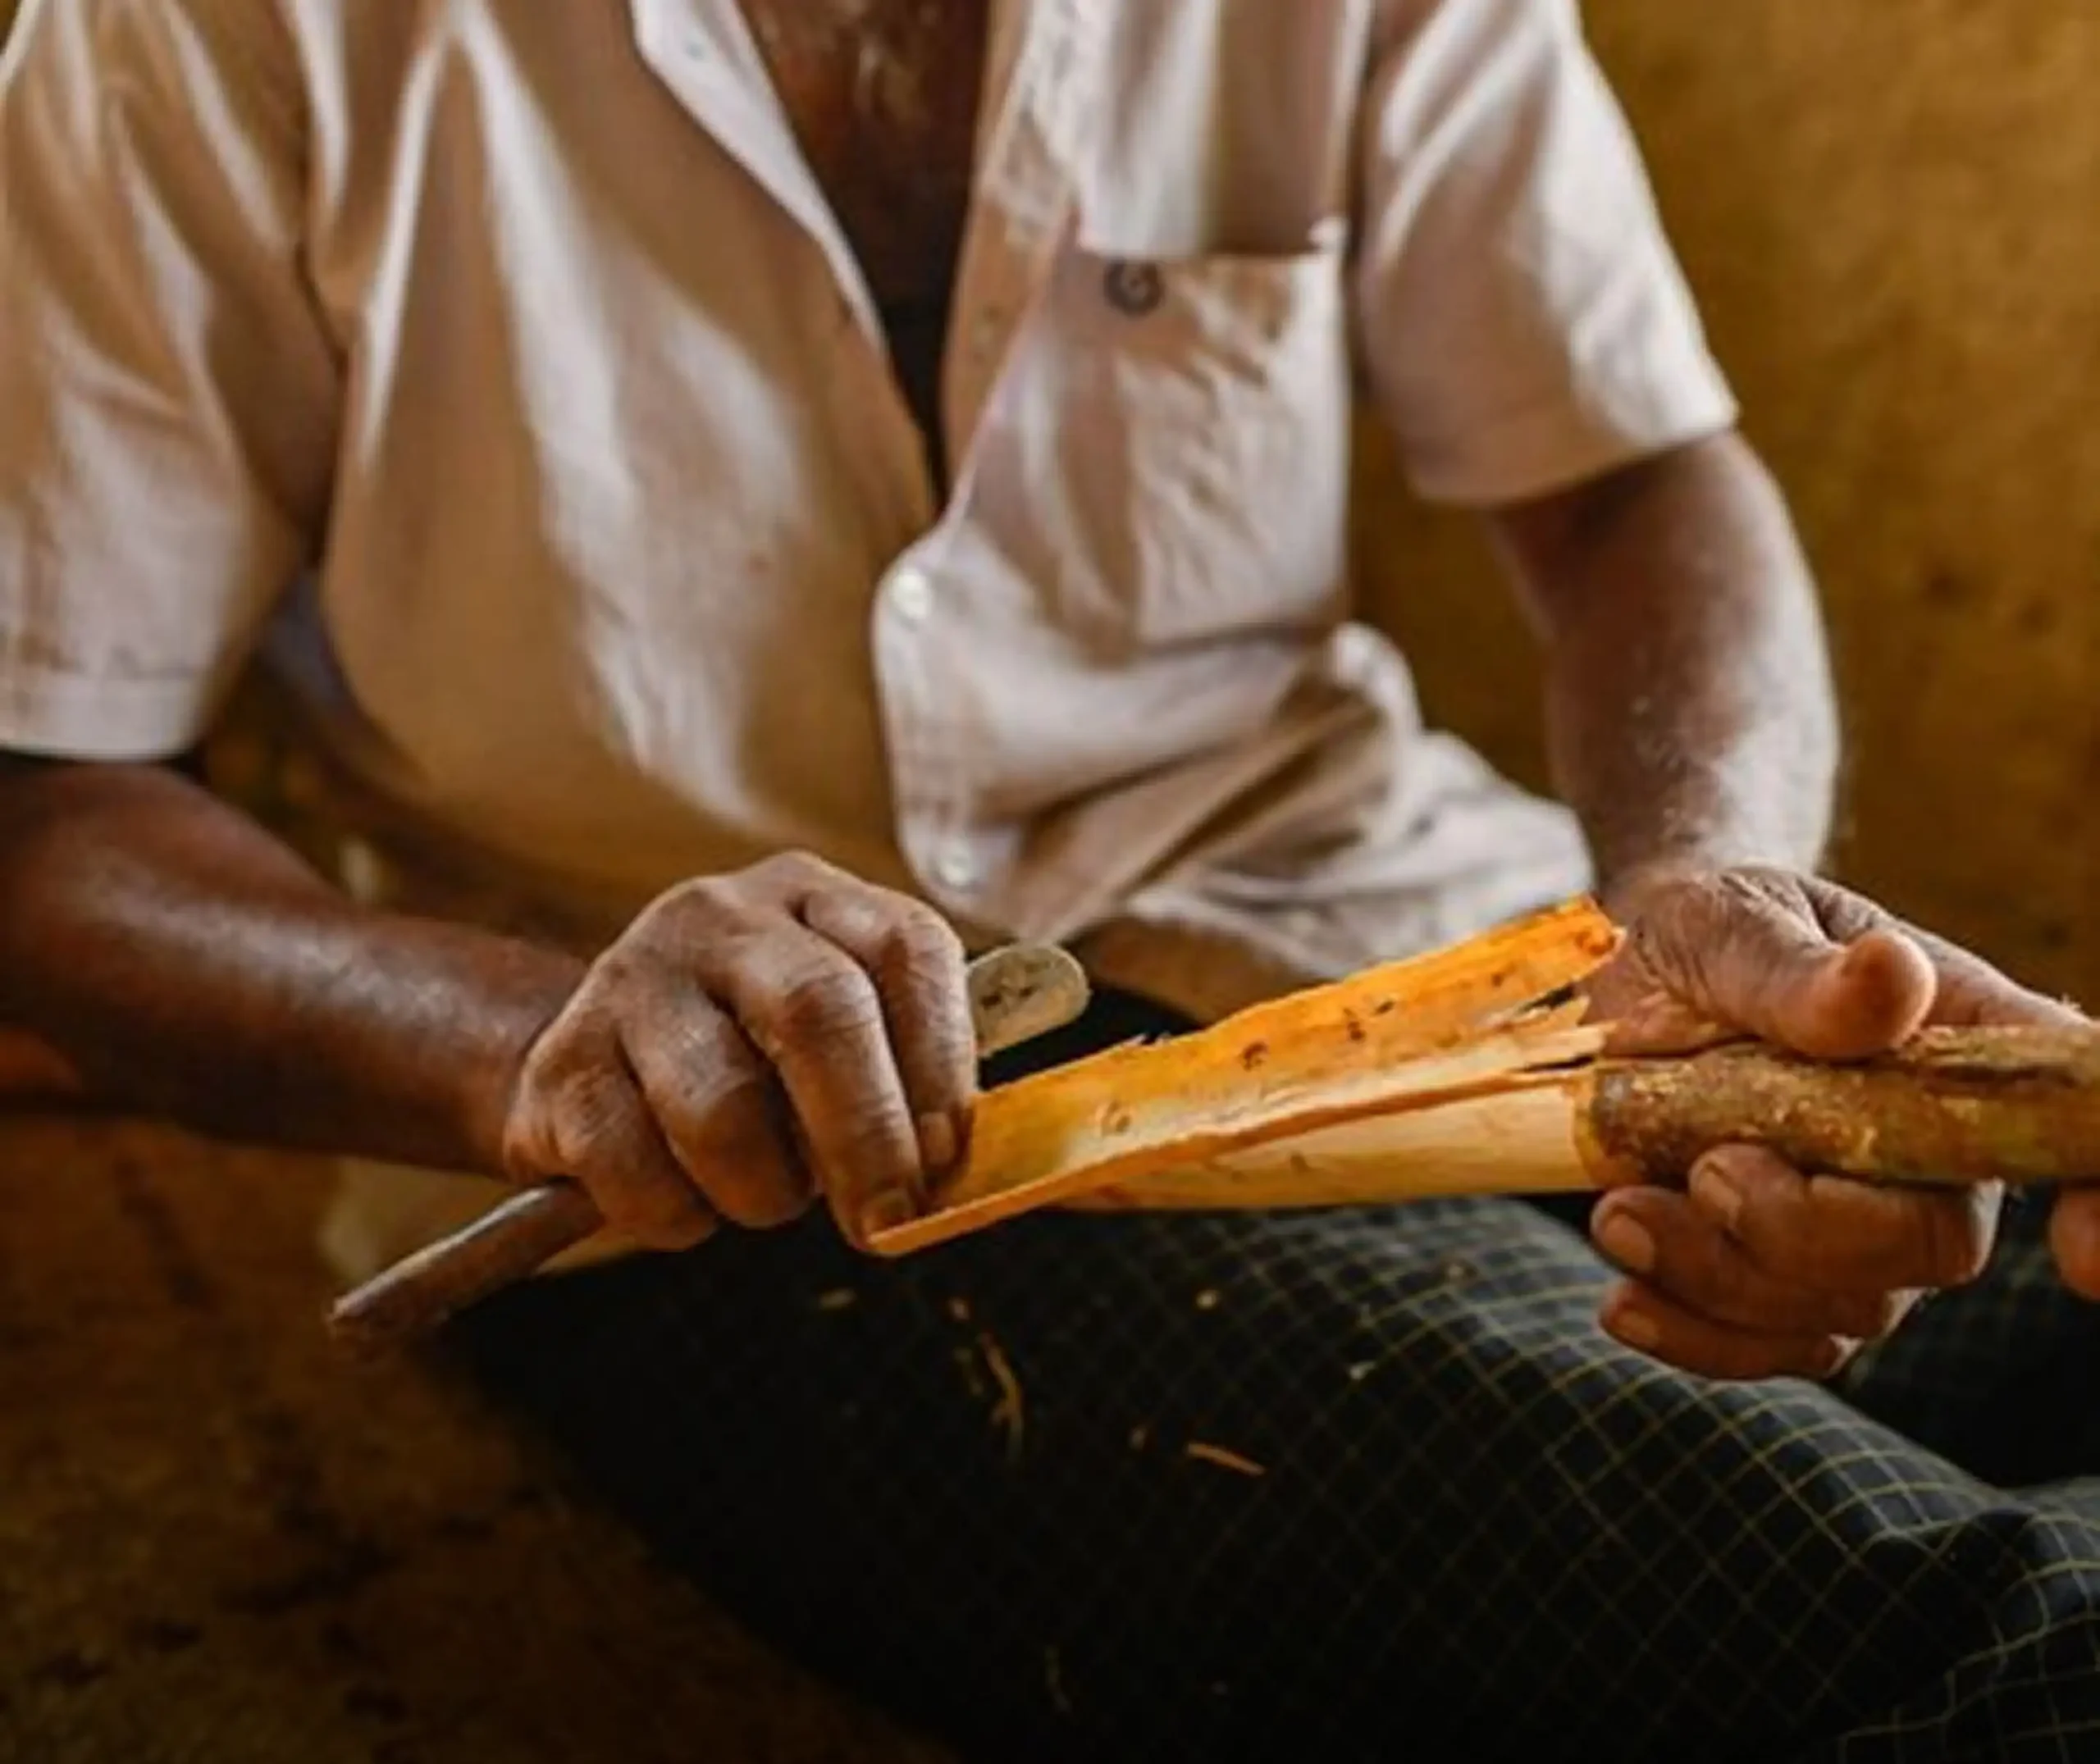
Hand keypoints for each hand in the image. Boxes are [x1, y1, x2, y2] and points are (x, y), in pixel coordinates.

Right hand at [498, 852, 974, 1252]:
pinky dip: (678, 1216)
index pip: (906, 951)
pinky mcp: (563, 1064)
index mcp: (815, 898)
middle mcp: (722, 917)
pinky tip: (685, 1198)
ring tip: (765, 1193)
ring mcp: (633, 979)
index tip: (945, 1158)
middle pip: (818, 1010)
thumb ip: (904, 1087)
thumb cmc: (752, 1069)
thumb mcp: (840, 1047)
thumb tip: (944, 1172)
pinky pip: (636, 1170)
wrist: (589, 1070)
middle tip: (885, 1222)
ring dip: (764, 1188)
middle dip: (866, 1136)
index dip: (941, 1061)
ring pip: (722, 1107)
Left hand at [1585, 866, 2087, 1379]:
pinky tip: (1625, 1301)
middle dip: (1809, 1230)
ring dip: (1718, 1277)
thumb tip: (1889, 977)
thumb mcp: (1736, 920)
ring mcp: (1863, 1229)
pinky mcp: (1781, 1279)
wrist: (1620, 987)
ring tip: (1620, 1210)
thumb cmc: (1712, 936)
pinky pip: (1764, 1346)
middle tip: (1703, 1169)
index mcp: (1964, 1050)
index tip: (2083, 1251)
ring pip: (1838, 1307)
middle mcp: (1937, 1157)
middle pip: (1934, 1246)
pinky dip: (1691, 1335)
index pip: (2080, 1127)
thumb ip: (1802, 968)